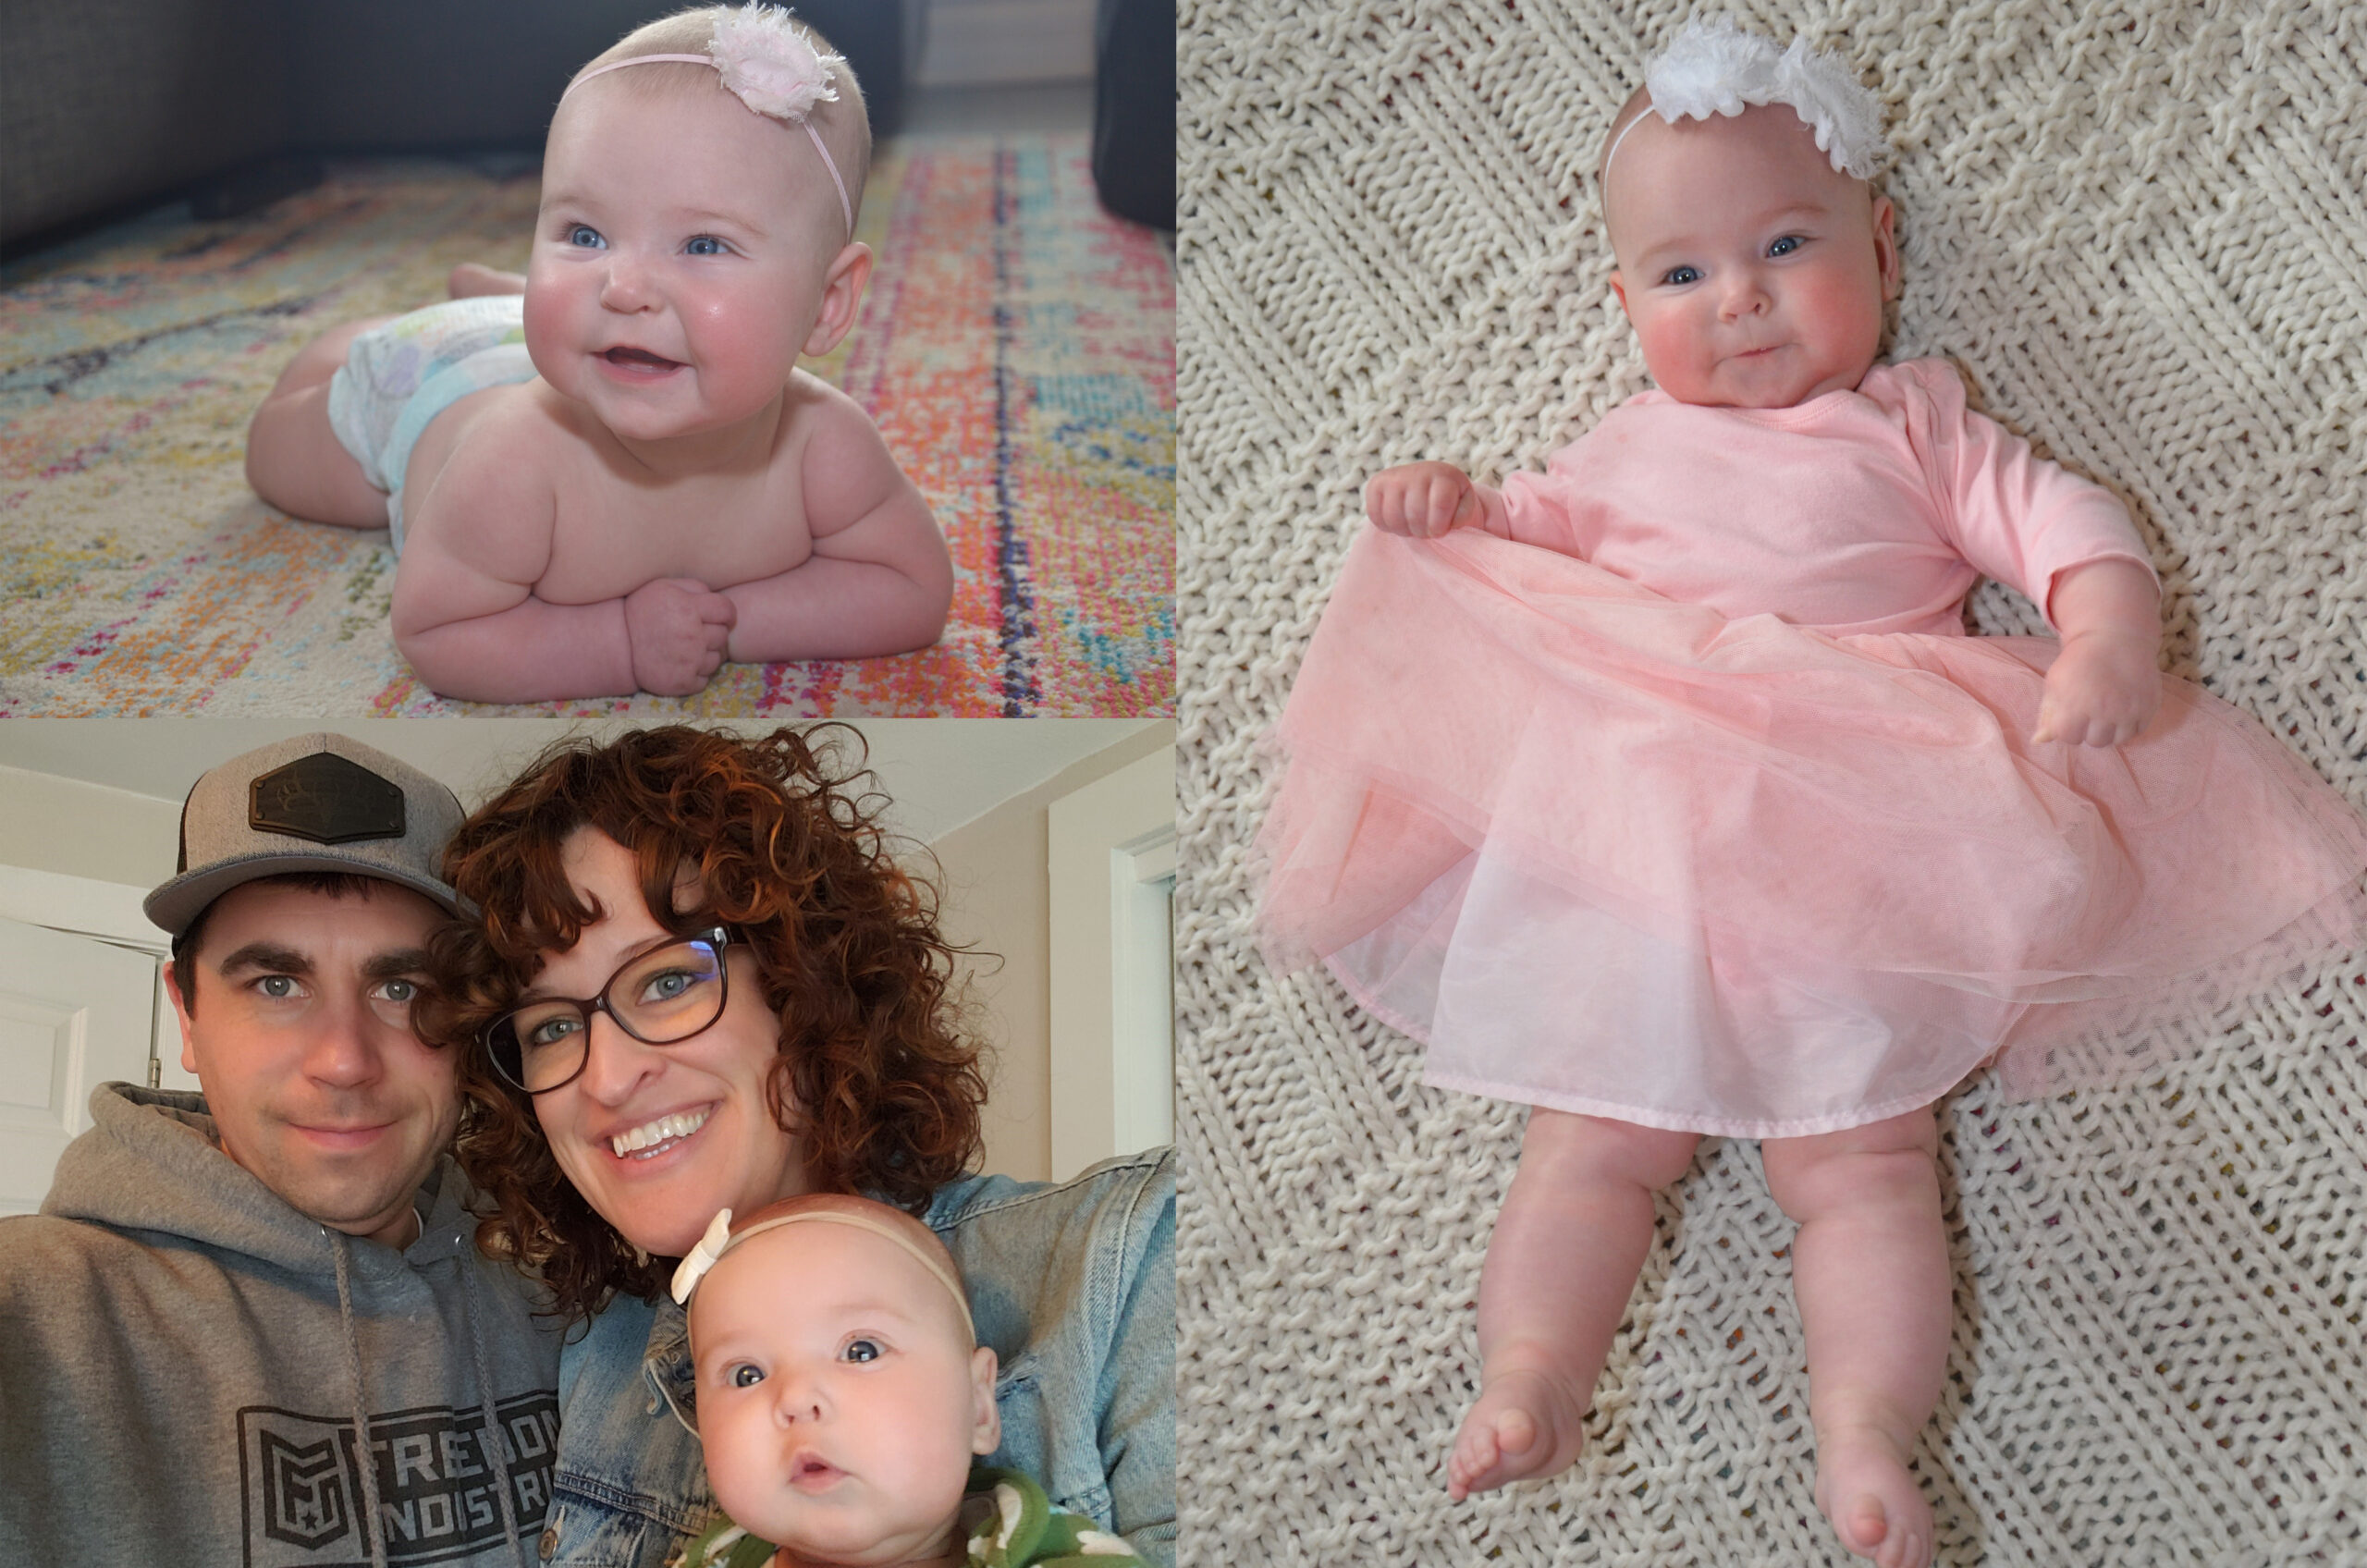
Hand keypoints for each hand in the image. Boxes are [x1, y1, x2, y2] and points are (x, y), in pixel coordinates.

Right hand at [623, 578, 735, 695]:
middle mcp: (693, 636)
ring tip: (685, 649)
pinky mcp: (683, 682)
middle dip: (712, 632)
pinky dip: (696, 674)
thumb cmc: (642, 611)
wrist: (617, 643)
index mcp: (690, 609)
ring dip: (705, 654)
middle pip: (723, 636)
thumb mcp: (664, 587)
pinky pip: (704, 679)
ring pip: (716, 659)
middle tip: (693, 632)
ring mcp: (689, 661)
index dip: (726, 614)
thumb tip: (716, 597)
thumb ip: (695, 587)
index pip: (727, 611)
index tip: (719, 617)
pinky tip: (680, 664)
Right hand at [1365, 462, 1479, 537]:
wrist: (1426, 481)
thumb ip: (1463, 515)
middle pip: (1415, 514)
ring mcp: (1394, 476)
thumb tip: (1449, 523)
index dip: (1439, 526)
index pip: (1440, 504)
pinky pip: (1374, 515)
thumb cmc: (1448, 498)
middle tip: (1425, 530)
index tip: (1440, 530)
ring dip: (1404, 531)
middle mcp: (1417, 471)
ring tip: (1413, 527)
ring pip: (1393, 517)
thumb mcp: (1463, 504)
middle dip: (1421, 531)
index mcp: (1443, 475)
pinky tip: (1399, 521)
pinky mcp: (1375, 484)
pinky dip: (1386, 526)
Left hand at [2033, 631, 2159, 746]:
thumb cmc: (2079, 661)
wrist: (2116, 637)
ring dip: (2111, 730)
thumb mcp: (2055, 682)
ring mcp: (2129, 710)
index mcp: (2075, 706)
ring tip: (2108, 711)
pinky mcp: (2149, 707)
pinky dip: (2130, 725)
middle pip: (2094, 741)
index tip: (2071, 714)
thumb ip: (2047, 714)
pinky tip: (2123, 709)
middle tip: (2091, 710)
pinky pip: (2137, 730)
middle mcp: (2104, 711)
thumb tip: (2038, 741)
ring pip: (2117, 740)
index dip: (2068, 727)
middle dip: (2089, 729)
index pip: (2069, 738)